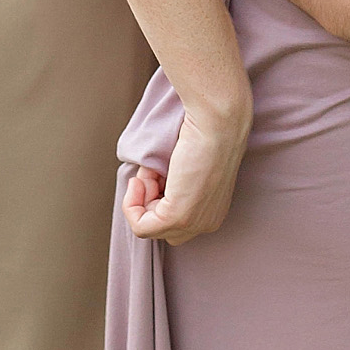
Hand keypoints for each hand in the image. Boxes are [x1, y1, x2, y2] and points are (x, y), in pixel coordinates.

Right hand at [121, 96, 251, 245]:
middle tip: (153, 171)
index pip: (174, 223)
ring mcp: (194, 223)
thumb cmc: (204, 132)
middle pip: (161, 228)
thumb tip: (151, 190)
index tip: (157, 171)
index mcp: (214, 212)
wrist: (217, 120)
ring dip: (140, 198)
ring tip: (151, 171)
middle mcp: (208, 223)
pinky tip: (140, 180)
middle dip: (149, 200)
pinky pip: (141, 227)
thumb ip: (175, 187)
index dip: (157, 197)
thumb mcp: (189, 168)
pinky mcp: (179, 217)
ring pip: (149, 227)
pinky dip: (132, 204)